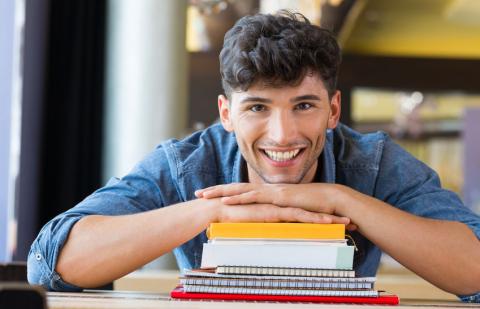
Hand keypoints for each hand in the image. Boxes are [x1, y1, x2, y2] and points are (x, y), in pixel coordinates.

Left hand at [196, 183, 355, 228]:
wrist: (330, 200)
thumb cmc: (313, 208)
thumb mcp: (291, 213)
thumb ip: (280, 216)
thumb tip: (270, 223)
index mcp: (268, 194)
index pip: (242, 192)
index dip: (225, 194)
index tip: (210, 196)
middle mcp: (266, 190)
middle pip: (236, 188)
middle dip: (216, 190)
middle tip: (198, 193)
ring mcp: (271, 191)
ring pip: (241, 190)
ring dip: (221, 192)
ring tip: (205, 195)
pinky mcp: (277, 197)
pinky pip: (255, 197)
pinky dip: (239, 198)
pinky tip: (226, 200)